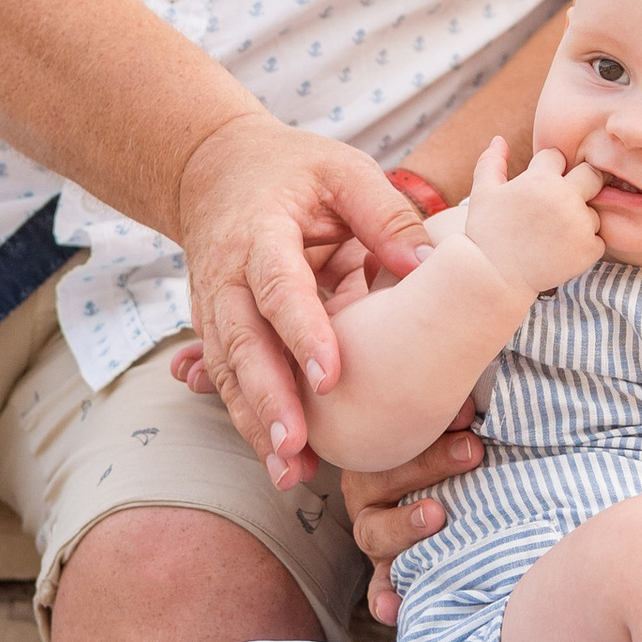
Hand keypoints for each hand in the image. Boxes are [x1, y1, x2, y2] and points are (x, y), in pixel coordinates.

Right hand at [172, 115, 431, 486]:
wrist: (214, 169)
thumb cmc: (294, 170)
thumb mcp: (343, 171)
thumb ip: (385, 214)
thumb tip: (428, 266)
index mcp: (260, 232)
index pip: (279, 286)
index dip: (301, 331)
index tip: (330, 375)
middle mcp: (227, 275)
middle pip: (242, 342)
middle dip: (268, 398)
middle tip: (296, 445)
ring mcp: (214, 307)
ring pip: (230, 372)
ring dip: (256, 424)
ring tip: (289, 473)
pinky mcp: (216, 330)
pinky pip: (229, 380)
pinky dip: (250, 421)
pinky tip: (277, 462)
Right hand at [341, 407, 484, 624]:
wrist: (452, 484)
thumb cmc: (452, 447)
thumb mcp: (449, 426)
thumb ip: (456, 412)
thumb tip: (471, 403)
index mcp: (378, 452)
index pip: (391, 435)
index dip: (428, 423)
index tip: (469, 415)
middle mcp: (370, 495)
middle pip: (384, 481)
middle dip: (428, 465)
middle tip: (471, 451)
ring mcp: (377, 536)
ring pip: (377, 534)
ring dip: (405, 526)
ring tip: (437, 516)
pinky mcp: (388, 572)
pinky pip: (380, 588)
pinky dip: (386, 598)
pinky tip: (395, 608)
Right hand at [459, 137, 602, 299]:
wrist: (493, 276)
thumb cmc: (485, 233)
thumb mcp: (482, 193)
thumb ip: (491, 162)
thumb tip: (500, 139)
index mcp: (540, 178)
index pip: (558, 156)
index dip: (547, 169)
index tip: (537, 187)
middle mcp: (565, 197)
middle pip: (592, 175)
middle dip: (580, 184)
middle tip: (560, 205)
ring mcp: (580, 224)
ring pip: (595, 210)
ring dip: (581, 219)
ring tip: (555, 234)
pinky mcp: (588, 250)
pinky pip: (599, 239)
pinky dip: (585, 244)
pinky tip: (561, 250)